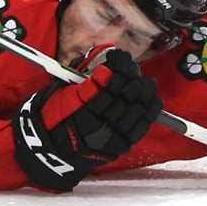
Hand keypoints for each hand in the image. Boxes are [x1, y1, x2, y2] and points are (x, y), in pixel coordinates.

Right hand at [13, 47, 161, 191]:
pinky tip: (155, 99)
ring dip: (144, 93)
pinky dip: (150, 112)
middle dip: (132, 78)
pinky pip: (140, 128)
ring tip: (148, 82)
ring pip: (135, 110)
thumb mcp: (59, 91)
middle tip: (133, 68)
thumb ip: (79, 73)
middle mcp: (97, 125)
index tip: (119, 56)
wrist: (51, 150)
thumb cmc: (54, 116)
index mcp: (81, 108)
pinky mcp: (119, 147)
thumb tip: (100, 55)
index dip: (118, 67)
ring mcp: (109, 138)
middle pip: (124, 95)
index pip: (108, 82)